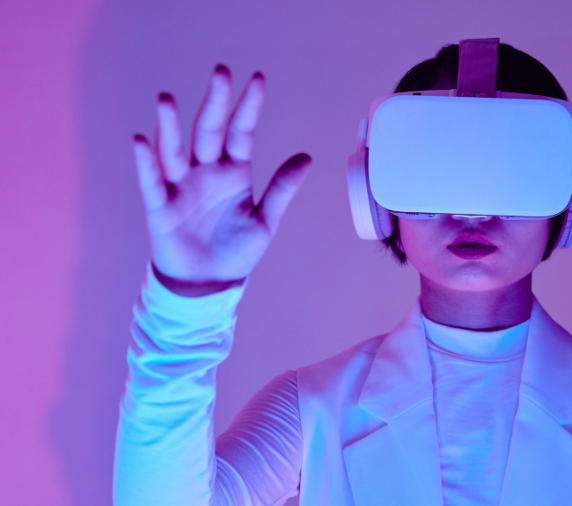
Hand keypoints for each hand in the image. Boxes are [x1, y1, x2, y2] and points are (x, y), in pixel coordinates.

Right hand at [133, 65, 311, 294]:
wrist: (209, 283)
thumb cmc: (236, 251)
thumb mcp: (265, 219)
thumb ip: (282, 188)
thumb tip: (307, 157)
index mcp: (234, 173)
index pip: (241, 132)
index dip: (248, 107)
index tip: (257, 79)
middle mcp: (206, 172)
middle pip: (209, 131)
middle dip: (215, 102)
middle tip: (221, 72)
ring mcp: (182, 187)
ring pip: (175, 151)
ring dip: (171, 126)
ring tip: (167, 100)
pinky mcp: (162, 207)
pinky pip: (153, 182)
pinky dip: (146, 163)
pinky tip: (142, 141)